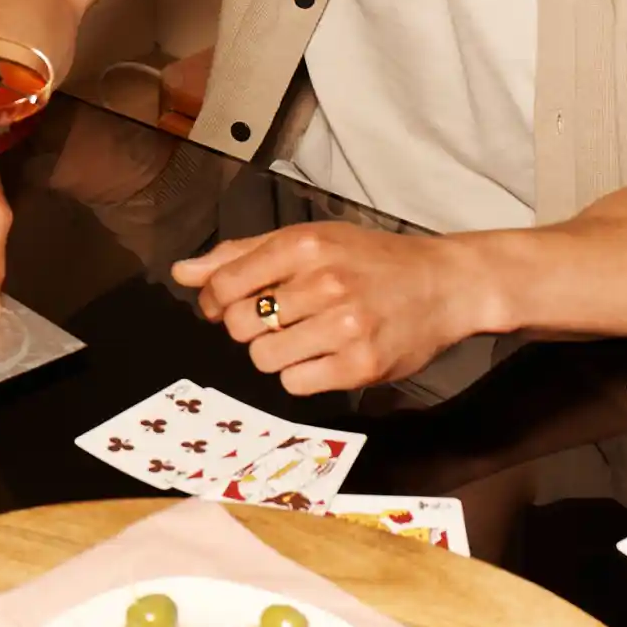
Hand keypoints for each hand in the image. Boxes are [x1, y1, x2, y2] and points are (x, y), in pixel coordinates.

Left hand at [171, 221, 471, 393]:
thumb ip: (240, 256)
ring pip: (264, 358)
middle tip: (279, 318)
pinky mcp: (361, 366)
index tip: (226, 303)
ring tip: (305, 336)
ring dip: (275, 352)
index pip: (224, 284)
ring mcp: (345, 327)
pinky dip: (302, 375)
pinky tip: (324, 355)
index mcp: (304, 246)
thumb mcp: (307, 241)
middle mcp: (323, 283)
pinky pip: (295, 385)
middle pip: (239, 324)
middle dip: (249, 325)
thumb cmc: (368, 261)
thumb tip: (183, 273)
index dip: (215, 300)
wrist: (443, 284)